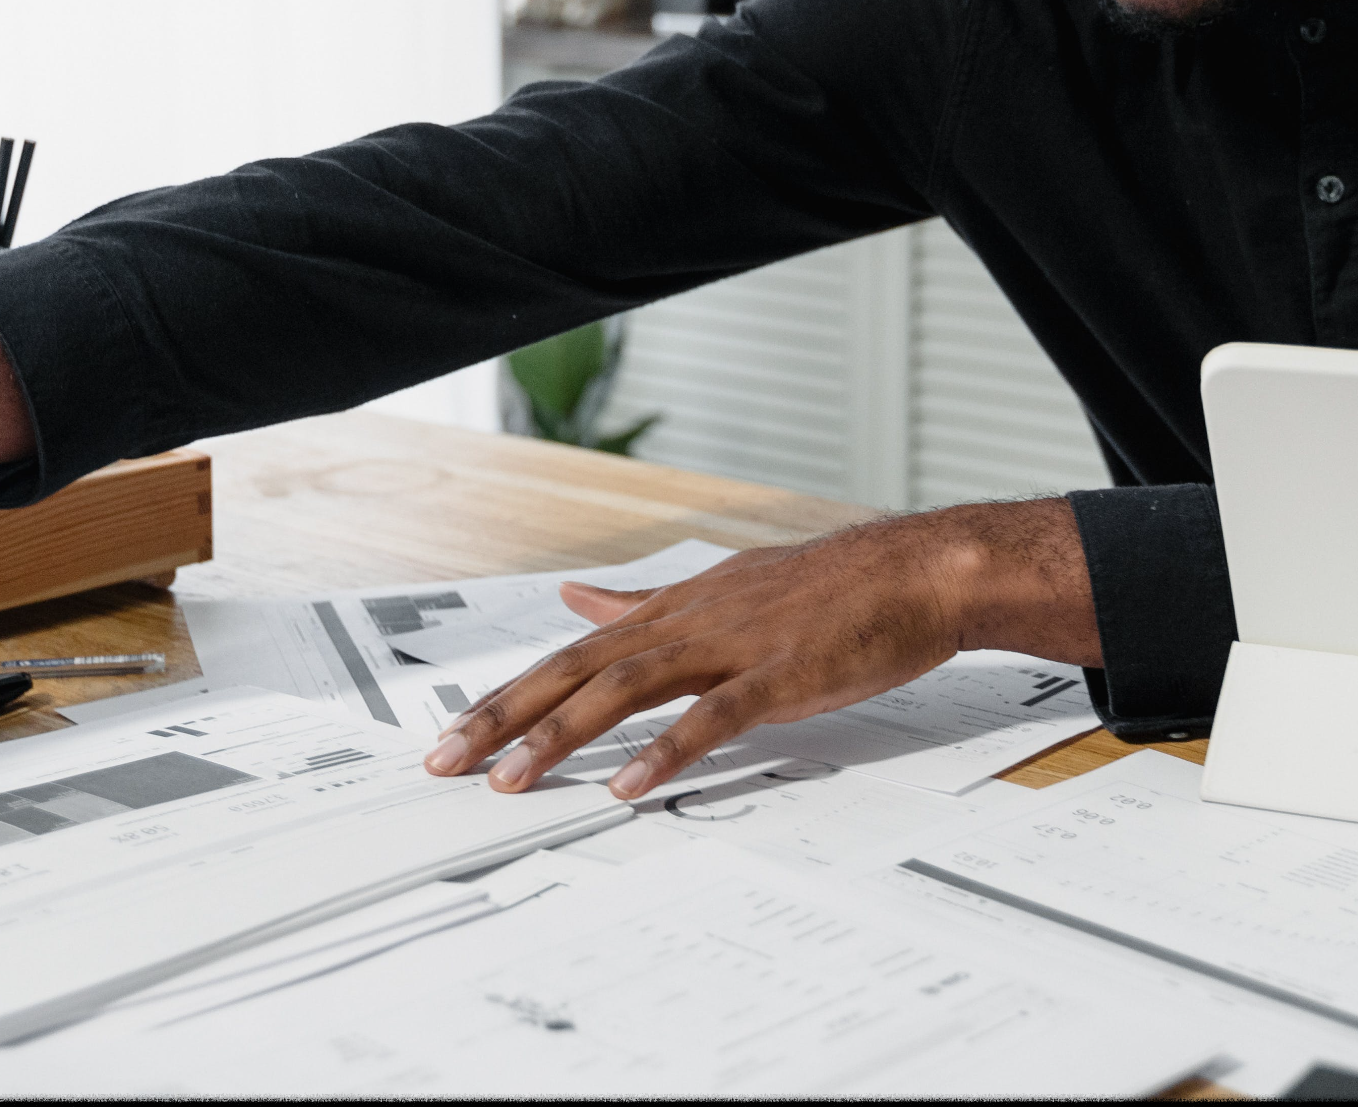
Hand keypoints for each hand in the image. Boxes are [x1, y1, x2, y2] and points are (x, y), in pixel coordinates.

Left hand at [421, 498, 1101, 800]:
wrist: (914, 571)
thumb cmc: (828, 589)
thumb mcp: (721, 584)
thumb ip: (644, 603)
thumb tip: (577, 600)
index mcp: (673, 609)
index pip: (571, 654)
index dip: (507, 694)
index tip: (451, 733)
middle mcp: (687, 622)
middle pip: (576, 670)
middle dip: (502, 717)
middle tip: (442, 762)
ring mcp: (729, 647)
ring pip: (624, 690)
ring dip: (560, 736)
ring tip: (509, 781)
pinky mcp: (776, 676)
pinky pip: (710, 719)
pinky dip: (663, 752)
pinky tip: (625, 785)